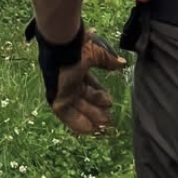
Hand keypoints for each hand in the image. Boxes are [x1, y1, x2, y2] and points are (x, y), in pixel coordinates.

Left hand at [28, 21, 126, 135]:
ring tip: (104, 124)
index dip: (98, 93)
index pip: (88, 83)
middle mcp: (68, 79)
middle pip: (83, 97)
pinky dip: (77, 122)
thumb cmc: (77, 47)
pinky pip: (67, 114)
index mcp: (76, 67)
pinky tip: (89, 130)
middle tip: (108, 117)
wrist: (61, 48)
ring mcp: (62, 89)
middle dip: (96, 107)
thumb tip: (121, 63)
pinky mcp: (56, 98)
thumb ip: (107, 59)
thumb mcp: (95, 52)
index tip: (110, 102)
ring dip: (90, 116)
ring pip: (77, 107)